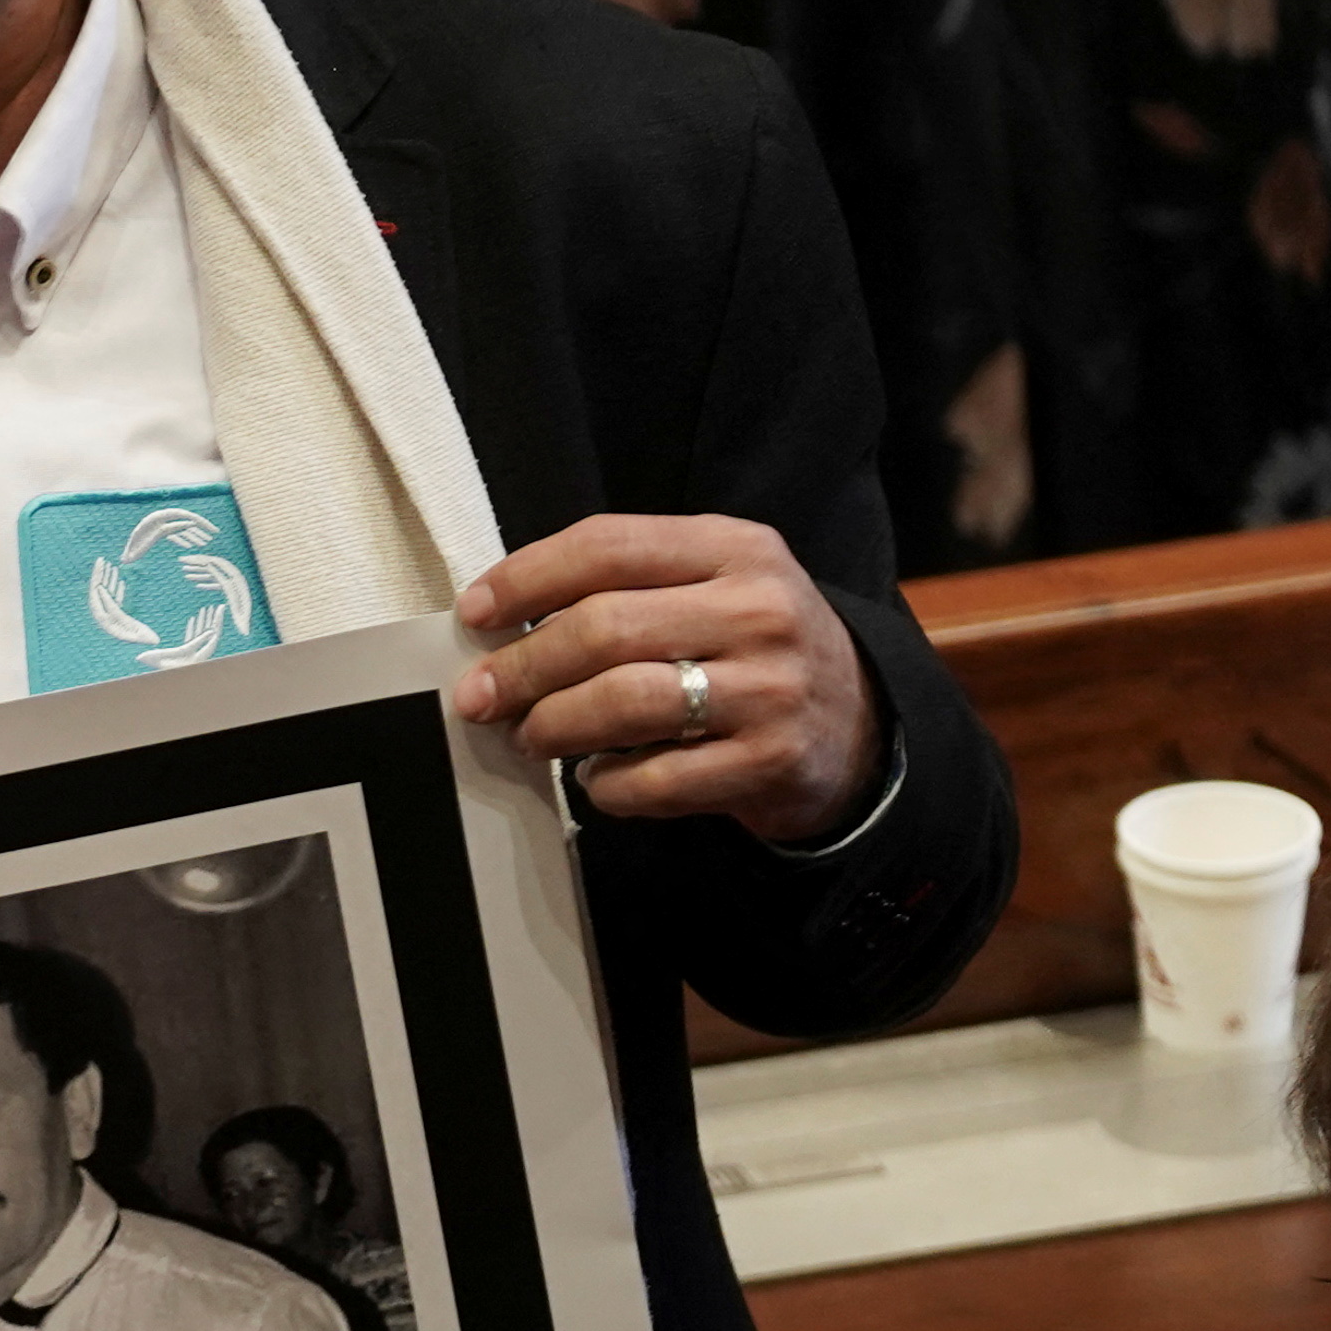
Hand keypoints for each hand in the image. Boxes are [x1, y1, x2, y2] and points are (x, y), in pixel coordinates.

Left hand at [452, 517, 879, 843]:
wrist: (855, 726)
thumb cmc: (750, 650)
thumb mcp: (710, 587)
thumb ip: (624, 587)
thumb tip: (499, 621)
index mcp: (734, 549)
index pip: (607, 545)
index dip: (525, 579)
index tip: (475, 614)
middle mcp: (759, 610)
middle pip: (604, 628)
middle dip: (523, 668)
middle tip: (481, 697)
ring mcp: (771, 688)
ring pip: (623, 702)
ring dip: (554, 726)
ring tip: (531, 736)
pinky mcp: (772, 761)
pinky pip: (656, 779)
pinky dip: (607, 785)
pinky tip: (598, 779)